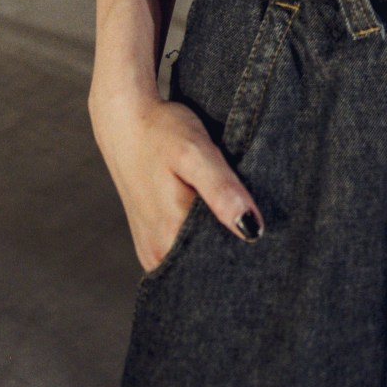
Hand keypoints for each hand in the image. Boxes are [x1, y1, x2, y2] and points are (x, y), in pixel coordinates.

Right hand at [90, 88, 263, 267]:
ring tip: (229, 211)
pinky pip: (182, 255)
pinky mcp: (149, 244)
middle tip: (247, 212)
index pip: (223, 264)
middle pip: (209, 266)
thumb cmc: (162, 131)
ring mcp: (151, 252)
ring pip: (196, 262)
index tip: (262, 226)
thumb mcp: (196, 152)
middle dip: (233, 248)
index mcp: (170, 237)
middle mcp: (157, 255)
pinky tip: (210, 216)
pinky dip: (200, 240)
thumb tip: (253, 230)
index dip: (248, 249)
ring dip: (216, 243)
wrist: (124, 120)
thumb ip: (222, 191)